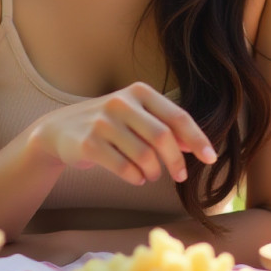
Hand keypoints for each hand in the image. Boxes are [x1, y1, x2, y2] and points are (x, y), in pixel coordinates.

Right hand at [30, 82, 216, 185]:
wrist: (60, 129)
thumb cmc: (107, 123)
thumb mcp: (135, 115)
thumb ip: (163, 125)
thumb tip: (194, 145)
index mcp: (139, 92)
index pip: (176, 116)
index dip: (196, 138)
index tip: (210, 158)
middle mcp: (121, 102)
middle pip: (162, 137)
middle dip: (176, 161)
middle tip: (180, 176)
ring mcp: (103, 122)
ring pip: (144, 156)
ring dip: (153, 172)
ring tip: (150, 174)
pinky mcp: (89, 143)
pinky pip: (124, 169)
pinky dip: (135, 178)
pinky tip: (135, 177)